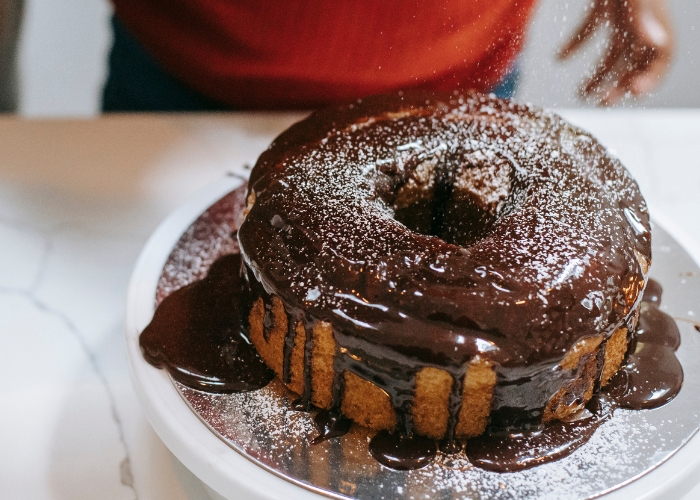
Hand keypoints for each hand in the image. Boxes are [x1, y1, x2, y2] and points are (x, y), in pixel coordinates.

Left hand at [558, 0, 673, 104]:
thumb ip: (644, 20)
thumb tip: (655, 43)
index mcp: (654, 21)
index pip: (661, 59)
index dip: (650, 78)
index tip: (634, 92)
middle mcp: (640, 22)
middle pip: (634, 62)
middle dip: (619, 85)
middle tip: (602, 102)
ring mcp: (622, 16)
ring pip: (612, 53)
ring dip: (598, 75)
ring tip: (581, 95)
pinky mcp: (603, 6)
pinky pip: (589, 30)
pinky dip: (574, 45)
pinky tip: (559, 58)